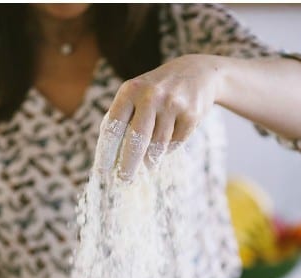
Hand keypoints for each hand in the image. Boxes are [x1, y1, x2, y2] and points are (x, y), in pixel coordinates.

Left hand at [98, 54, 222, 178]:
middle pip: (136, 140)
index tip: (102, 171)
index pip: (113, 126)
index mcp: (131, 90)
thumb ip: (123, 119)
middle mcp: (151, 95)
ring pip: (157, 146)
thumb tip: (111, 158)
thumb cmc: (157, 91)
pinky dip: (169, 148)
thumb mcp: (137, 95)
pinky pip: (175, 144)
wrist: (198, 72)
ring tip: (149, 162)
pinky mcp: (191, 114)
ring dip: (151, 159)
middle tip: (124, 181)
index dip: (106, 151)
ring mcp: (172, 104)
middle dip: (128, 166)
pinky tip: (170, 138)